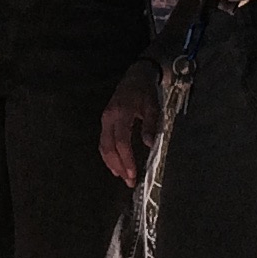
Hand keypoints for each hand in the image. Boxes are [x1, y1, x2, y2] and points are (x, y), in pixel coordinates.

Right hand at [98, 66, 161, 186]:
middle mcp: (109, 118)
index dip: (126, 160)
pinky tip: (114, 164)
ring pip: (103, 146)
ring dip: (111, 163)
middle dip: (118, 166)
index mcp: (121, 114)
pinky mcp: (105, 121)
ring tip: (121, 176)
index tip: (133, 174)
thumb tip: (150, 145)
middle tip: (128, 181)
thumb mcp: (153, 107)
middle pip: (109, 147)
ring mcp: (104, 119)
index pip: (121, 142)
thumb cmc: (145, 92)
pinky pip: (103, 141)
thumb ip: (151, 126)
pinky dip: (107, 155)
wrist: (135, 76)